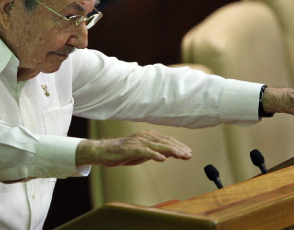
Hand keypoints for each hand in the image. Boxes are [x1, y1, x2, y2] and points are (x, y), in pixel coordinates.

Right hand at [76, 130, 191, 166]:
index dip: (179, 146)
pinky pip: (144, 151)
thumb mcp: (142, 153)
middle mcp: (145, 136)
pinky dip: (154, 154)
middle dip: (179, 148)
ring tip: (181, 156)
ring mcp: (138, 142)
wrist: (104, 151)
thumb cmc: (123, 152)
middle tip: (189, 155)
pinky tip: (162, 158)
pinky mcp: (131, 149)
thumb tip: (168, 154)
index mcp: (148, 136)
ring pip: (158, 145)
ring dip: (171, 151)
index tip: (189, 152)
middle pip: (165, 142)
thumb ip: (154, 152)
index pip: (167, 140)